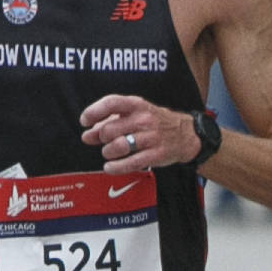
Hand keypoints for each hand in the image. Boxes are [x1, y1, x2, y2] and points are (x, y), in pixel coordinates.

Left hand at [81, 94, 195, 171]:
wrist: (187, 134)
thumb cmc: (156, 122)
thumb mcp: (136, 114)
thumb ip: (110, 121)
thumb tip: (88, 134)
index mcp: (137, 105)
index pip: (110, 103)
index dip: (93, 112)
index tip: (85, 122)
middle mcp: (144, 119)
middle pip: (110, 129)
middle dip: (101, 138)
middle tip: (104, 141)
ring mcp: (151, 137)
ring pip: (118, 146)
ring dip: (108, 152)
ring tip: (109, 153)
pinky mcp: (156, 154)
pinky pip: (131, 163)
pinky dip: (116, 167)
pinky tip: (110, 167)